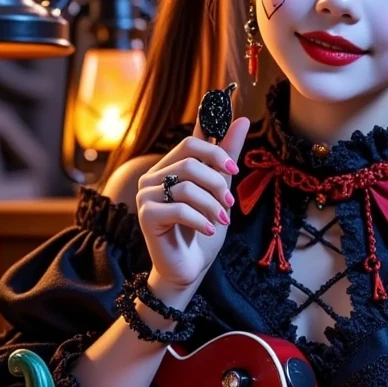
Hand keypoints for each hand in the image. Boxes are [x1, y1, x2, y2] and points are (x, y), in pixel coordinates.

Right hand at [136, 115, 249, 290]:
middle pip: (190, 161)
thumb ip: (225, 157)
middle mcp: (154, 177)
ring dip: (211, 204)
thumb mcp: (220, 190)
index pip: (190, 142)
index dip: (215, 150)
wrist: (188, 266)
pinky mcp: (145, 216)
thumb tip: (241, 120)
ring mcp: (146, 196)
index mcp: (169, 167)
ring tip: (221, 219)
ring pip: (185, 185)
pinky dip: (199, 218)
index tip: (233, 169)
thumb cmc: (203, 228)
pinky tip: (209, 229)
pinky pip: (177, 208)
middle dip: (217, 182)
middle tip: (230, 203)